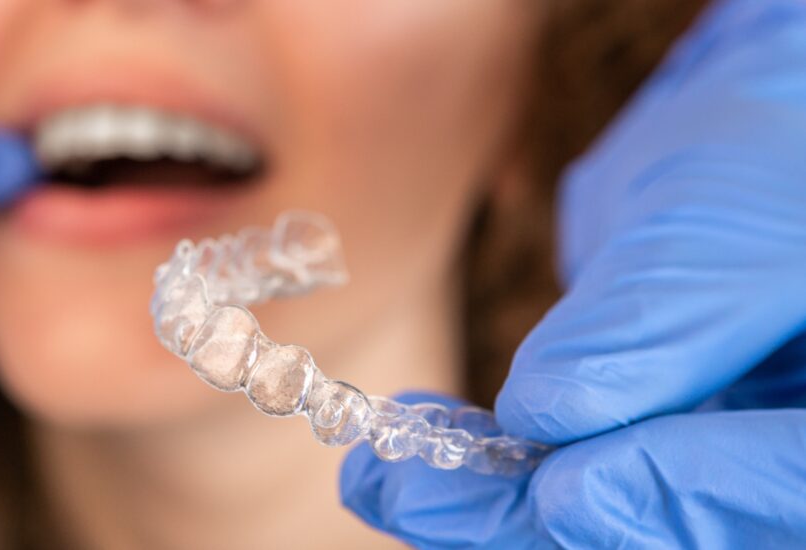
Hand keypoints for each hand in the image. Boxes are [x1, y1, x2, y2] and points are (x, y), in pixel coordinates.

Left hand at [340, 0, 805, 546]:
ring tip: (388, 478)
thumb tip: (544, 415)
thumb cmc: (765, 149)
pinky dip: (506, 475)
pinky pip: (589, 483)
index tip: (559, 488)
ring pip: (618, 517)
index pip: (781, 480)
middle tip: (413, 496)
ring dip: (498, 505)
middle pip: (682, 527)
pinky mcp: (662, 447)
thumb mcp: (716, 218)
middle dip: (538, 517)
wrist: (753, 141)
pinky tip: (433, 446)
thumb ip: (649, 320)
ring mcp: (726, 458)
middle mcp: (781, 449)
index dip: (676, 493)